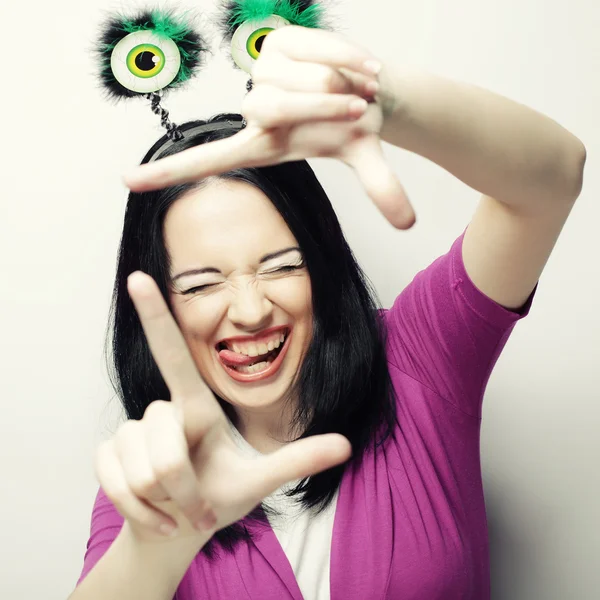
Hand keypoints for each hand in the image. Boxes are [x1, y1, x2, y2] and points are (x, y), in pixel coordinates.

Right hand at [94, 271, 351, 544]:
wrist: (179, 530)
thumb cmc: (220, 496)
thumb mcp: (260, 481)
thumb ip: (298, 459)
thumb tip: (348, 443)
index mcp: (195, 406)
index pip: (173, 354)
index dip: (156, 316)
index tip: (140, 277)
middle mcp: (160, 412)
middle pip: (164, 446)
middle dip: (183, 488)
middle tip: (198, 508)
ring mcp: (129, 434)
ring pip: (142, 468)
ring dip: (163, 502)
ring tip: (177, 511)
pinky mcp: (106, 457)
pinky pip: (116, 483)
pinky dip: (140, 512)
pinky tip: (155, 519)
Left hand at [125, 27, 414, 229]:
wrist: (369, 85)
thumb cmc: (355, 128)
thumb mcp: (366, 157)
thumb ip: (382, 189)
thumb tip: (407, 223)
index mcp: (263, 145)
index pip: (209, 161)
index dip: (171, 173)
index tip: (127, 183)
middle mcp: (255, 109)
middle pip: (267, 109)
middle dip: (320, 110)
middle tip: (355, 110)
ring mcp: (263, 72)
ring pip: (293, 79)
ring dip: (338, 85)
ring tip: (357, 89)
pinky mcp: (279, 40)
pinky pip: (312, 49)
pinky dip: (347, 60)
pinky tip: (361, 68)